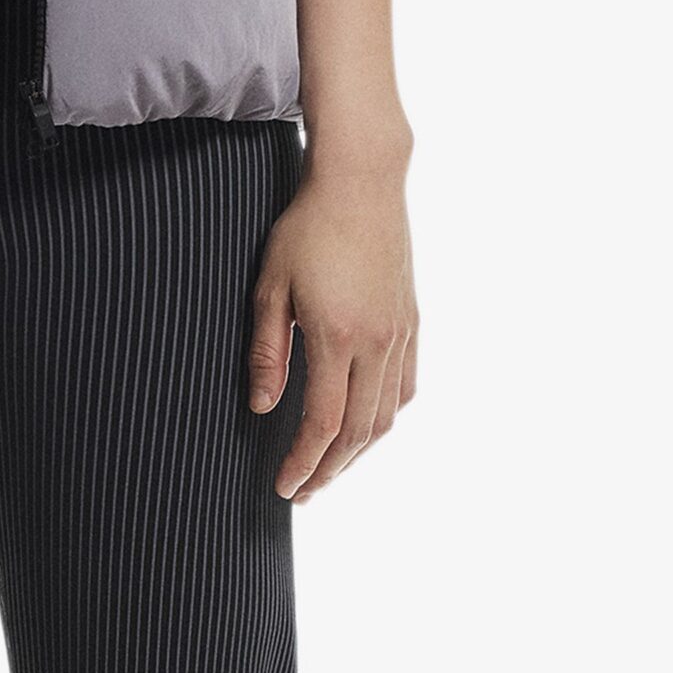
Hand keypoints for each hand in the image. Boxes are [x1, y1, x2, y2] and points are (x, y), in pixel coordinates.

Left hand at [249, 155, 417, 499]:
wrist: (362, 182)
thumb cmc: (307, 226)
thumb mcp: (271, 283)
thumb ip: (267, 349)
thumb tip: (261, 407)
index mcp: (337, 336)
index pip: (322, 424)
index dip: (303, 463)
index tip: (284, 487)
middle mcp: (377, 344)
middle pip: (357, 432)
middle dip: (329, 470)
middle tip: (303, 490)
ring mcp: (400, 335)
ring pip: (386, 417)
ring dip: (357, 451)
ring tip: (329, 466)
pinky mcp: (411, 323)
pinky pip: (404, 389)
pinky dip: (384, 418)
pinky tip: (363, 424)